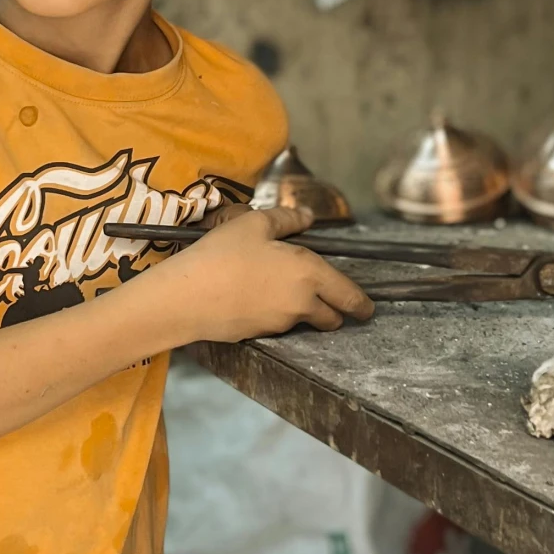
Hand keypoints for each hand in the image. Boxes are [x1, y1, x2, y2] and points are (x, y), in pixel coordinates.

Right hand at [155, 205, 373, 342]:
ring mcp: (281, 324)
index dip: (361, 303)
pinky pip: (278, 325)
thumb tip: (307, 218)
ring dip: (303, 311)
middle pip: (332, 317)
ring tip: (278, 289)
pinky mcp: (260, 335)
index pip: (348, 295)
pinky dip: (276, 314)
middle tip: (327, 300)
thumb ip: (286, 220)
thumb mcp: (254, 224)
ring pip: (304, 321)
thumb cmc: (223, 255)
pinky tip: (253, 298)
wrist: (186, 297)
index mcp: (309, 274)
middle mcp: (302, 303)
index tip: (368, 309)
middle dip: (335, 311)